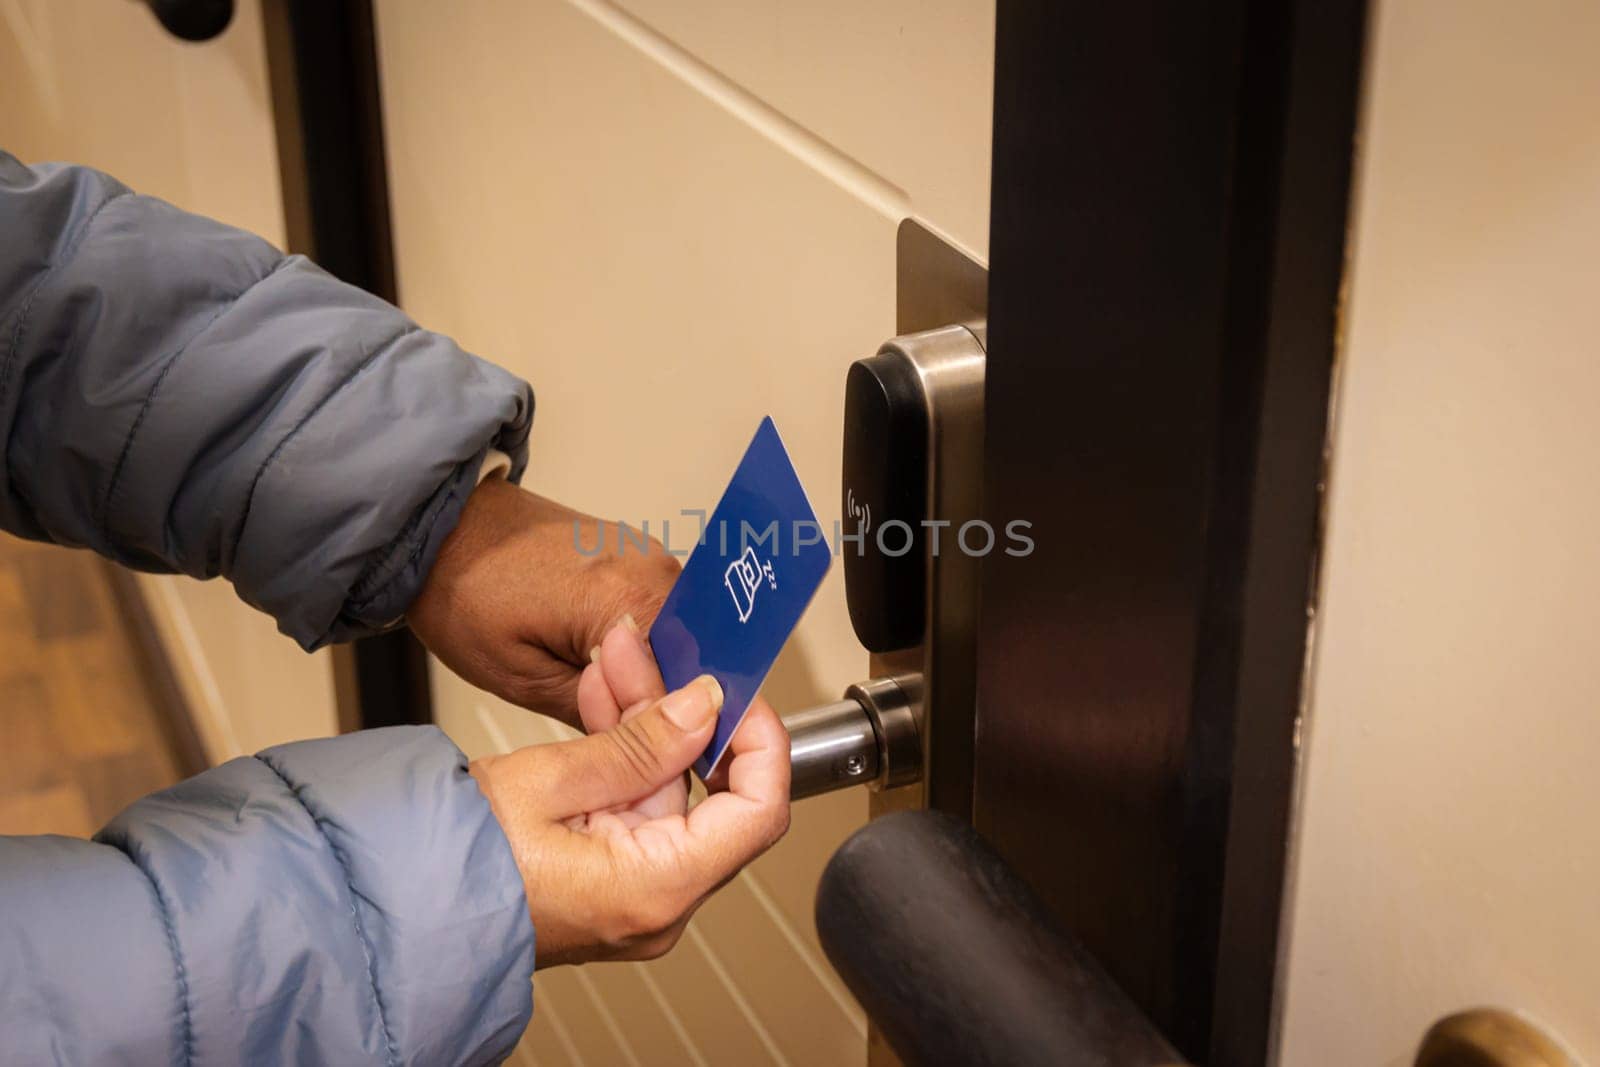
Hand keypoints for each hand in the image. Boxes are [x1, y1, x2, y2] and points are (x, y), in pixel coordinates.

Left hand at [408, 478, 681, 729]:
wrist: (440, 527)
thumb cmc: (464, 595)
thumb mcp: (524, 681)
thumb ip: (603, 714)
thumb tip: (657, 743)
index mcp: (635, 598)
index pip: (695, 683)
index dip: (675, 725)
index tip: (641, 747)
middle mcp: (660, 570)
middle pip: (693, 661)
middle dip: (660, 700)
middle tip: (602, 717)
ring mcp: (652, 558)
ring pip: (677, 642)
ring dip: (647, 673)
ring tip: (589, 684)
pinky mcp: (637, 557)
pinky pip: (657, 617)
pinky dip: (636, 648)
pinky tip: (590, 656)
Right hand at [470, 672, 790, 966]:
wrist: (388, 906)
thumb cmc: (448, 862)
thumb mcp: (549, 781)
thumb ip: (640, 742)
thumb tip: (704, 706)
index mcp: (655, 888)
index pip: (759, 811)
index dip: (759, 740)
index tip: (735, 690)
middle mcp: (656, 904)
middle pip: (707, 794)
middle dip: (680, 711)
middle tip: (647, 650)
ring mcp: (631, 895)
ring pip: (666, 791)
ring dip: (643, 723)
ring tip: (613, 658)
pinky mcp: (606, 879)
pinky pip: (632, 807)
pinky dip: (620, 756)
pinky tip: (602, 700)